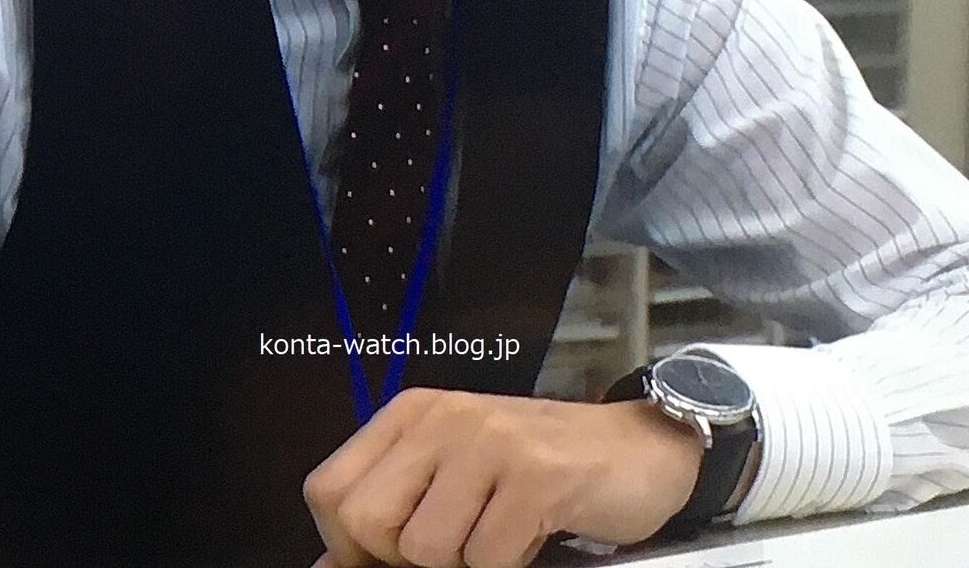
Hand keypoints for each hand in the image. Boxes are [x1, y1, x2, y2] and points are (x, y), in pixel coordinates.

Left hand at [304, 387, 702, 567]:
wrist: (640, 449)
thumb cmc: (540, 472)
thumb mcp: (454, 481)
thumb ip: (395, 515)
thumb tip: (328, 567)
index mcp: (412, 416)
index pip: (327, 491)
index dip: (348, 546)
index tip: (390, 560)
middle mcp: (443, 416)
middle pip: (365, 521)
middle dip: (402, 561)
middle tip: (459, 548)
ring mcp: (489, 440)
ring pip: (426, 549)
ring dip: (468, 562)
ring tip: (502, 532)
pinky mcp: (536, 473)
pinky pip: (489, 557)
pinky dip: (512, 564)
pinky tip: (535, 532)